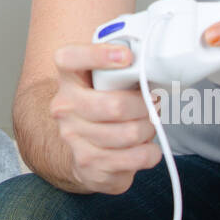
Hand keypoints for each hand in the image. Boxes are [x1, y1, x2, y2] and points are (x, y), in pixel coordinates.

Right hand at [49, 42, 162, 193]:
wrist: (86, 153)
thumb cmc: (104, 108)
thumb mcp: (106, 83)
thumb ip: (121, 69)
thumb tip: (154, 65)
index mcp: (69, 78)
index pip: (69, 58)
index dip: (97, 55)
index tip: (127, 56)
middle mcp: (65, 107)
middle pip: (114, 105)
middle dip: (144, 106)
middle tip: (153, 103)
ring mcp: (73, 137)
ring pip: (129, 133)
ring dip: (148, 129)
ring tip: (147, 125)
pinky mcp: (89, 164)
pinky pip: (135, 157)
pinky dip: (150, 152)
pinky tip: (146, 147)